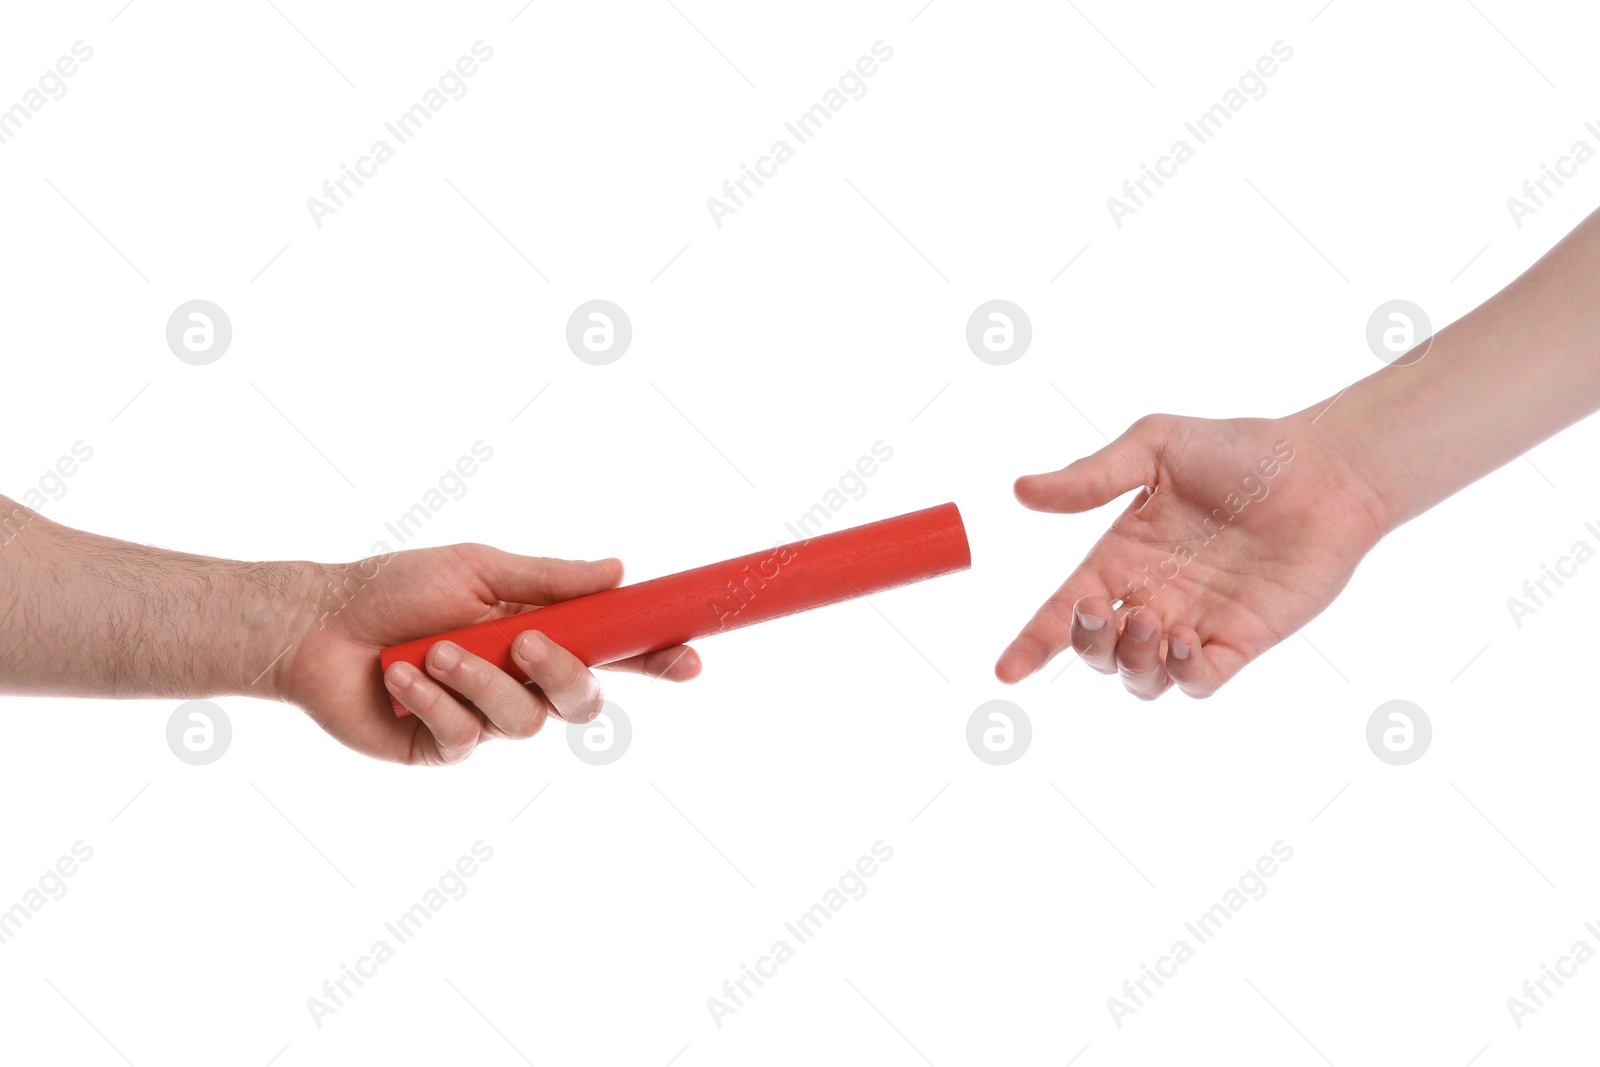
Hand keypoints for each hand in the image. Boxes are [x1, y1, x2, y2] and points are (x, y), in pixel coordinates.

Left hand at [271, 544, 699, 763]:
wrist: (319, 624)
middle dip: (561, 674)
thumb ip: (550, 580)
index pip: (614, 652)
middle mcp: (521, 682)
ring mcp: (486, 720)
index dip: (657, 658)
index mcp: (540, 635)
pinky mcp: (444, 748)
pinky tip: (400, 676)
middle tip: (524, 642)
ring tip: (431, 650)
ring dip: (478, 680)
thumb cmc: (397, 587)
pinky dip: (432, 700)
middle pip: (582, 701)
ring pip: (523, 721)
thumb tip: (620, 571)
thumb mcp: (479, 568)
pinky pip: (464, 737)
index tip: (690, 657)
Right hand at [994, 414, 1388, 698]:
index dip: (1032, 643)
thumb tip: (1021, 491)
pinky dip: (1181, 675)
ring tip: (1151, 621)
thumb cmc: (1242, 450)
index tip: (1006, 670)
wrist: (1323, 469)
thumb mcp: (1155, 447)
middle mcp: (1152, 596)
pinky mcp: (1241, 640)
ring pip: (1142, 678)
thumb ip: (1091, 476)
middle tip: (1103, 611)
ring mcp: (1196, 622)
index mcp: (1122, 557)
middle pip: (1098, 652)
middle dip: (1087, 645)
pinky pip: (1198, 682)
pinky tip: (1184, 640)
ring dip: (1132, 661)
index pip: (1064, 610)